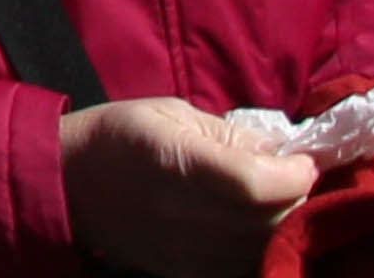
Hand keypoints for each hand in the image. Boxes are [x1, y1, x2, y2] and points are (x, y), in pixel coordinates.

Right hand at [56, 99, 320, 277]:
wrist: (70, 183)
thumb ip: (231, 135)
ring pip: (262, 248)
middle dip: (296, 199)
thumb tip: (284, 155)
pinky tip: (252, 227)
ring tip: (275, 203)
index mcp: (175, 159)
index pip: (256, 183)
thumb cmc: (122, 135)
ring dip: (280, 225)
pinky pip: (242, 266)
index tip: (303, 161)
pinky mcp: (184, 272)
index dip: (295, 174)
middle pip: (269, 219)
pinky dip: (258, 248)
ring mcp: (182, 249)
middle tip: (292, 180)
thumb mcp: (172, 112)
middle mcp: (180, 210)